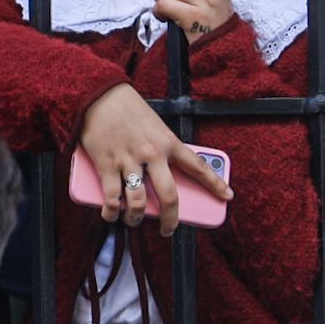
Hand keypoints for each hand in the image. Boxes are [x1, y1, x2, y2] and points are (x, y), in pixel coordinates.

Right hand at [77, 83, 231, 234]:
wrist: (98, 94)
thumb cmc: (126, 109)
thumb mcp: (154, 125)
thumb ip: (160, 149)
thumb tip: (157, 176)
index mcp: (168, 142)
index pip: (198, 166)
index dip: (215, 184)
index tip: (227, 196)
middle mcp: (152, 154)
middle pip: (169, 196)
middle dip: (170, 219)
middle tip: (168, 229)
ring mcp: (128, 161)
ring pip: (139, 201)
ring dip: (137, 217)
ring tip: (134, 220)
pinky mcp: (106, 165)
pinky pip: (112, 197)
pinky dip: (111, 211)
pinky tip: (112, 214)